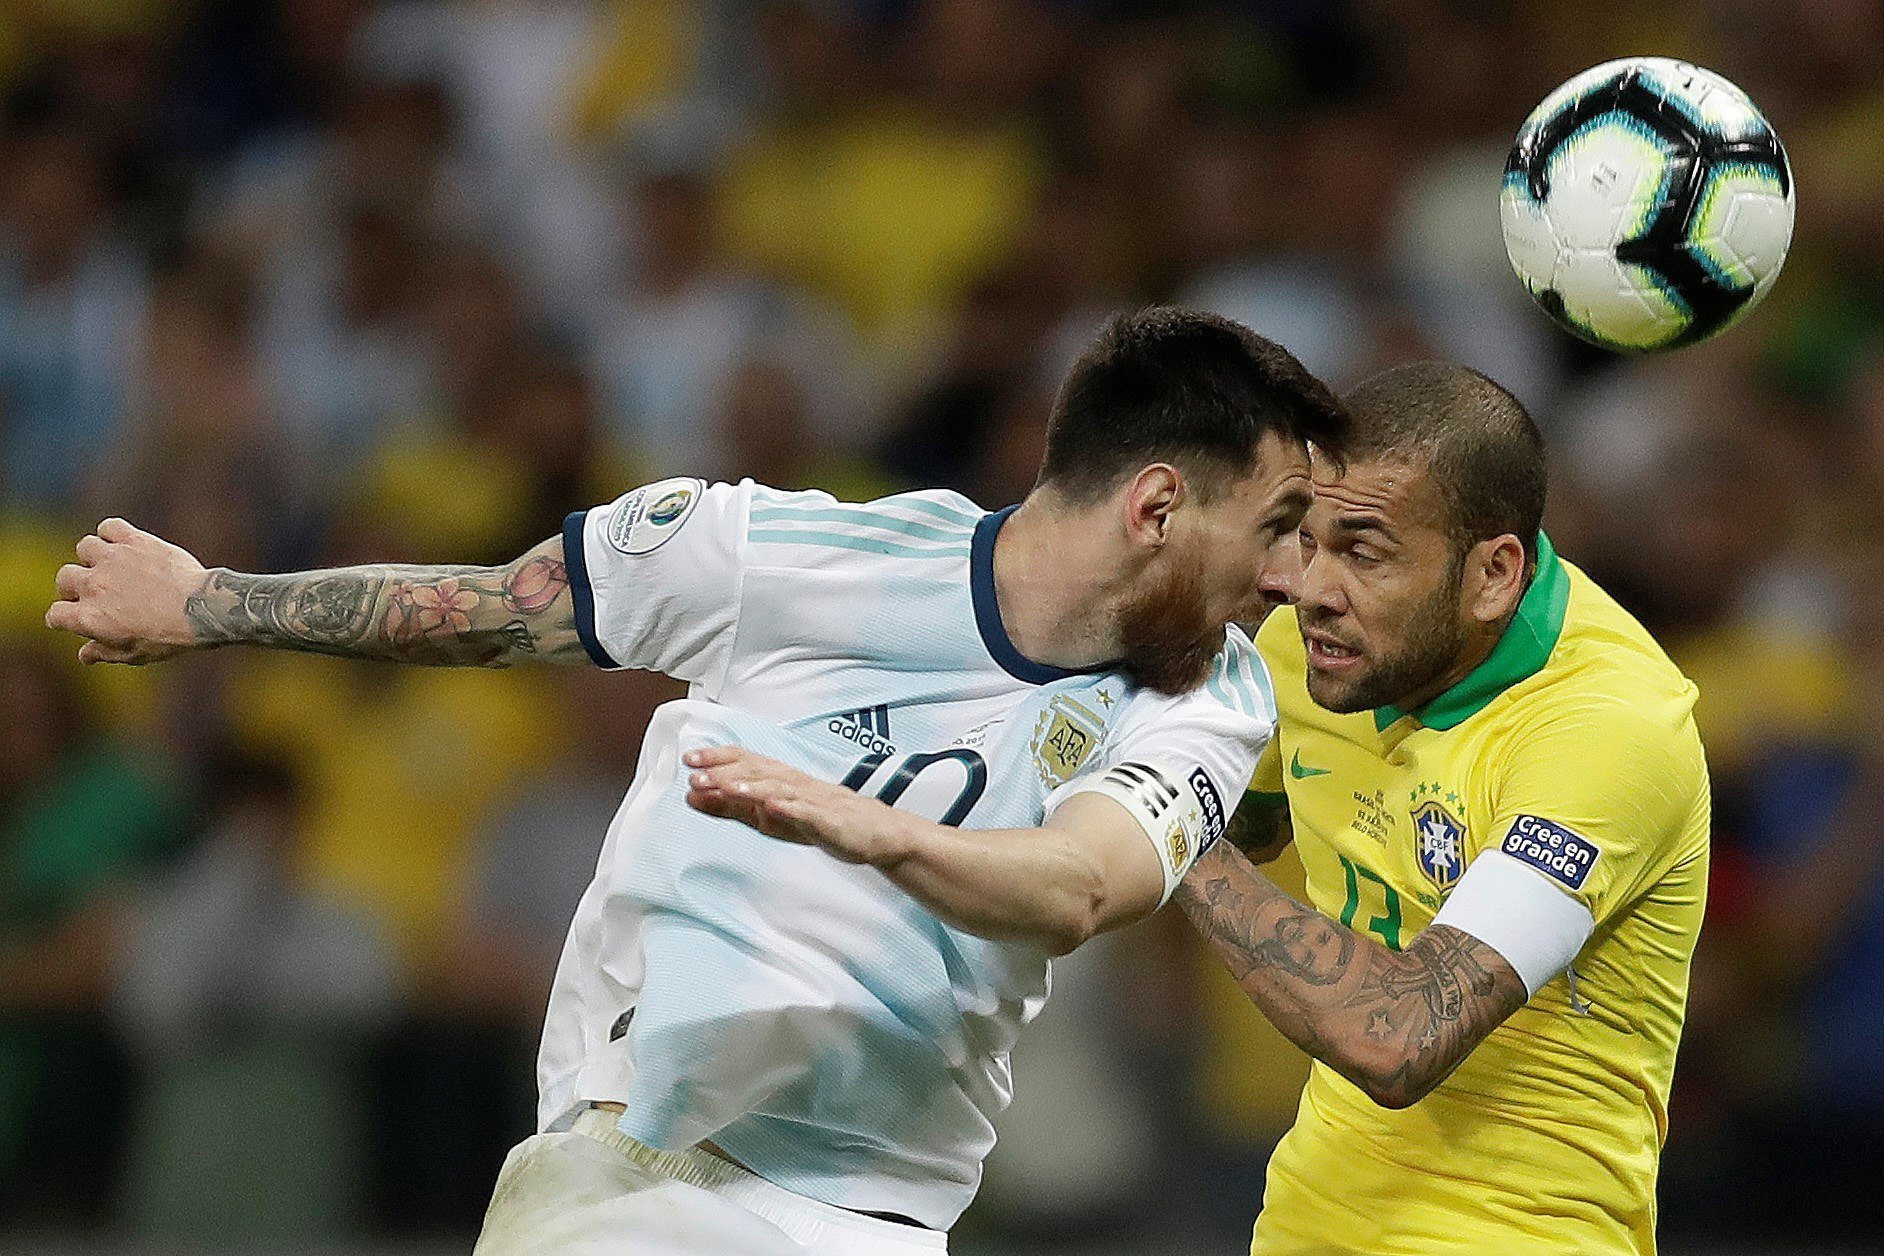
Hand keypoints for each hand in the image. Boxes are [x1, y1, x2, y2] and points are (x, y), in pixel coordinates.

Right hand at [45, 518, 210, 664]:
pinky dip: (113, 533)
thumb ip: (104, 653)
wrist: (203, 610)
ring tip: (113, 566)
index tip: (77, 616)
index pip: (55, 614)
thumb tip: (84, 655)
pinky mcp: (134, 541)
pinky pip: (109, 526)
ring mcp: (112, 560)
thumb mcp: (135, 654)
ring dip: (95, 557)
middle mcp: (94, 586)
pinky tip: (125, 544)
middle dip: (76, 586)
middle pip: (65, 578)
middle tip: (99, 592)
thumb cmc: (170, 636)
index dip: (64, 618)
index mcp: (88, 617)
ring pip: (85, 548)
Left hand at [683, 745, 913, 866]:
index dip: (718, 758)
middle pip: (758, 772)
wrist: (872, 833)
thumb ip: (731, 808)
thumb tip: (692, 797)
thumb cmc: (818, 820)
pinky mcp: (829, 821)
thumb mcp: (767, 817)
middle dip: (726, 772)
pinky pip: (808, 813)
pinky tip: (773, 807)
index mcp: (779, 779)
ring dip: (752, 787)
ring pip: (779, 790)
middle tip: (696, 774)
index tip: (689, 758)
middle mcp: (794, 783)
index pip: (745, 761)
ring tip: (728, 788)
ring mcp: (812, 800)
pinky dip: (790, 809)